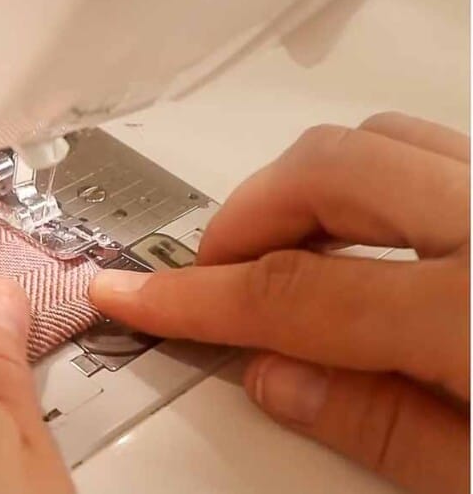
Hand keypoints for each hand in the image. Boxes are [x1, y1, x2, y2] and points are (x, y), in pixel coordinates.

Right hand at [91, 112, 469, 493]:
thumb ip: (379, 425)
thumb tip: (274, 376)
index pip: (293, 292)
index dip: (195, 298)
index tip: (133, 296)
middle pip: (325, 174)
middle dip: (242, 220)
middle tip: (213, 279)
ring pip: (379, 138)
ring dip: (306, 186)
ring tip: (281, 251)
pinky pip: (429, 147)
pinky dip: (372, 172)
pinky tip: (360, 233)